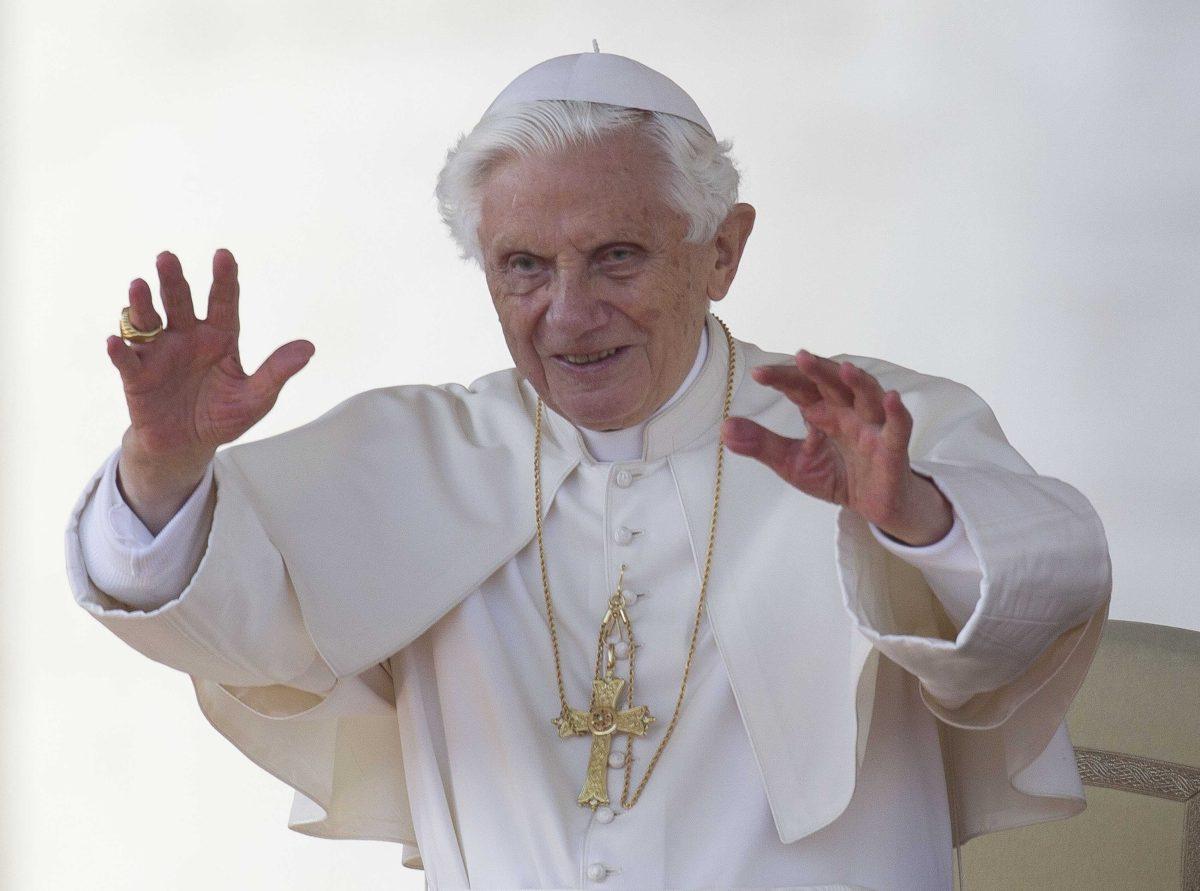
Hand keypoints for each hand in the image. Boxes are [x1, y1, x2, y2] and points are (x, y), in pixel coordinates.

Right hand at [107, 249, 314, 463]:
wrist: (187, 445)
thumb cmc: (222, 416)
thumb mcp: (256, 397)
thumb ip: (276, 372)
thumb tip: (308, 348)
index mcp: (219, 337)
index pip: (223, 303)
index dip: (224, 280)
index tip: (223, 255)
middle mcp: (187, 337)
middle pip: (180, 302)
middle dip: (174, 280)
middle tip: (167, 258)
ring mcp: (160, 353)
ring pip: (148, 321)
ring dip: (142, 304)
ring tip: (138, 286)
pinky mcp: (137, 376)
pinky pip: (126, 360)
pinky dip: (120, 351)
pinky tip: (116, 341)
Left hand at [720, 350, 952, 545]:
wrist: (873, 506)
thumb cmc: (836, 475)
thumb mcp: (793, 463)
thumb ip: (762, 445)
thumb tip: (724, 428)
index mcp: (822, 411)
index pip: (800, 388)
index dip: (782, 379)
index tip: (758, 374)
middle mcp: (848, 412)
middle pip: (834, 384)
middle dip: (818, 370)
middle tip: (799, 357)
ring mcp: (872, 427)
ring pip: (868, 397)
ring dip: (859, 382)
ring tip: (845, 369)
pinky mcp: (892, 448)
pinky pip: (898, 428)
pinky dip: (897, 413)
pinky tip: (892, 398)